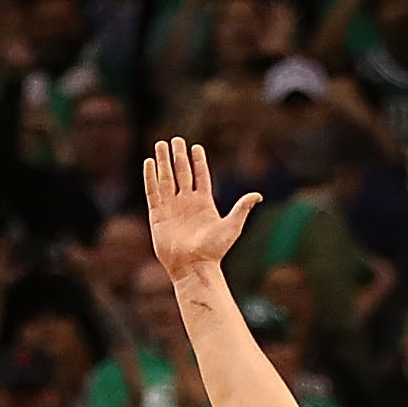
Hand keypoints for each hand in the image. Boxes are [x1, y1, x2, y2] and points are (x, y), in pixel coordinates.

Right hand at [144, 139, 260, 280]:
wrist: (194, 266)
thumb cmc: (214, 250)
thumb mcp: (232, 226)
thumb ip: (242, 208)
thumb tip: (258, 195)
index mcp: (204, 204)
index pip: (200, 177)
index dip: (198, 162)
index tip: (196, 147)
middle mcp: (187, 203)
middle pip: (182, 174)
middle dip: (179, 157)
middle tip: (176, 140)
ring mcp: (172, 207)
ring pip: (166, 178)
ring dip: (164, 162)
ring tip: (161, 144)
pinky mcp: (158, 214)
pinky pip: (153, 191)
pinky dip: (151, 176)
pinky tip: (149, 162)